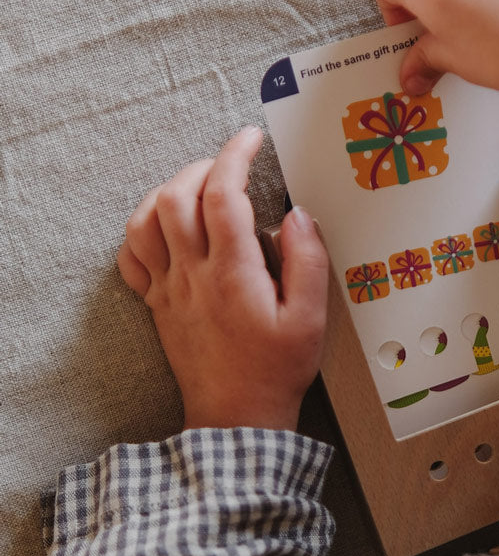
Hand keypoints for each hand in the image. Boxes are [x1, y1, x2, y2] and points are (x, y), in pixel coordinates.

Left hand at [116, 127, 328, 430]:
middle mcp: (193, 275)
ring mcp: (169, 290)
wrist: (236, 417)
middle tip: (231, 164)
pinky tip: (166, 227)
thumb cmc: (276, 370)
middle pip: (177, 197)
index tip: (250, 138)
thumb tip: (297, 216)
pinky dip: (142, 229)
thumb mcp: (311, 317)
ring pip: (145, 221)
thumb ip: (307, 260)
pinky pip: (131, 257)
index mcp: (233, 273)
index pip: (222, 194)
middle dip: (203, 166)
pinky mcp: (157, 305)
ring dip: (168, 191)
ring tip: (197, 187)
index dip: (235, 155)